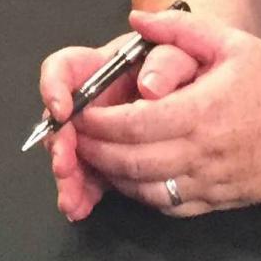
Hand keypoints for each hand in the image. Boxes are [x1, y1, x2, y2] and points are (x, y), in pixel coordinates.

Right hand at [37, 34, 179, 222]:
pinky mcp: (112, 157)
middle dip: (60, 145)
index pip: (65, 68)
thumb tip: (150, 87)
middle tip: (64, 166)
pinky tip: (81, 209)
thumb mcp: (189, 51)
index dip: (55, 86)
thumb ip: (167, 61)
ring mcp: (100, 132)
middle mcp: (95, 100)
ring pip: (73, 153)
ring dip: (69, 177)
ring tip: (72, 200)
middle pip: (63, 120)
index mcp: (104, 66)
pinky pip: (92, 174)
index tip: (63, 110)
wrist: (205, 88)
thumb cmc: (194, 63)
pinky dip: (85, 193)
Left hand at [55, 8, 260, 218]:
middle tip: (73, 136)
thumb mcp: (228, 41)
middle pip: (130, 162)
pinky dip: (140, 193)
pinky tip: (128, 175)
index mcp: (199, 112)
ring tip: (93, 155)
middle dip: (94, 150)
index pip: (132, 126)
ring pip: (145, 189)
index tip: (78, 112)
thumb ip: (177, 28)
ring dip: (112, 175)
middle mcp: (201, 153)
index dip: (98, 123)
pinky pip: (168, 206)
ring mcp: (209, 182)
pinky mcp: (217, 201)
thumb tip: (135, 19)